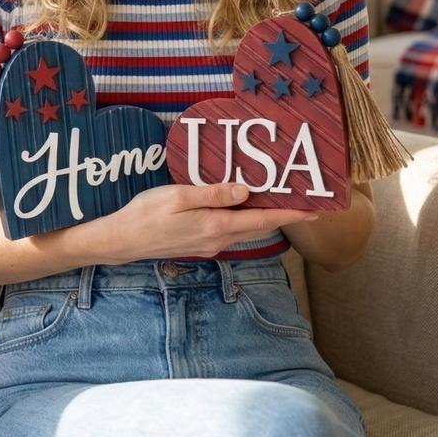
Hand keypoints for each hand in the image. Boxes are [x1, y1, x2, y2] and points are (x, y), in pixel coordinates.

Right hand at [96, 182, 319, 263]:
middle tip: (306, 201)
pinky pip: (231, 230)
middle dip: (284, 214)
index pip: (262, 220)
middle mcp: (218, 239)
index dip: (290, 214)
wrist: (122, 241)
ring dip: (265, 217)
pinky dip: (245, 219)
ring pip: (246, 229)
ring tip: (282, 201)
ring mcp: (209, 245)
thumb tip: (246, 191)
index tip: (315, 210)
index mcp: (215, 225)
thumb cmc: (146, 214)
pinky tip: (245, 207)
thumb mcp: (178, 196)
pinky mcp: (201, 244)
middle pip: (259, 226)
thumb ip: (213, 193)